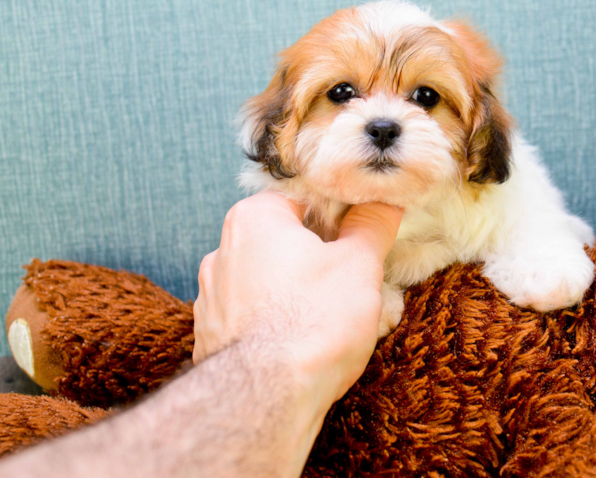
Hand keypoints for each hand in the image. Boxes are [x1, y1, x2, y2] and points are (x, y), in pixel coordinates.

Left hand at [193, 190, 402, 400]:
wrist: (267, 397)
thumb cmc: (313, 320)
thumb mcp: (360, 263)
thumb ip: (372, 224)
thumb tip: (385, 201)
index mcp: (254, 218)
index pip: (302, 199)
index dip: (338, 217)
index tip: (361, 237)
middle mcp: (221, 250)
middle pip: (283, 241)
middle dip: (318, 259)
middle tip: (353, 282)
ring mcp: (210, 296)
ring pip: (267, 282)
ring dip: (297, 293)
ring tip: (331, 319)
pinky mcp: (211, 336)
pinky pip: (252, 318)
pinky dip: (275, 324)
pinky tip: (301, 344)